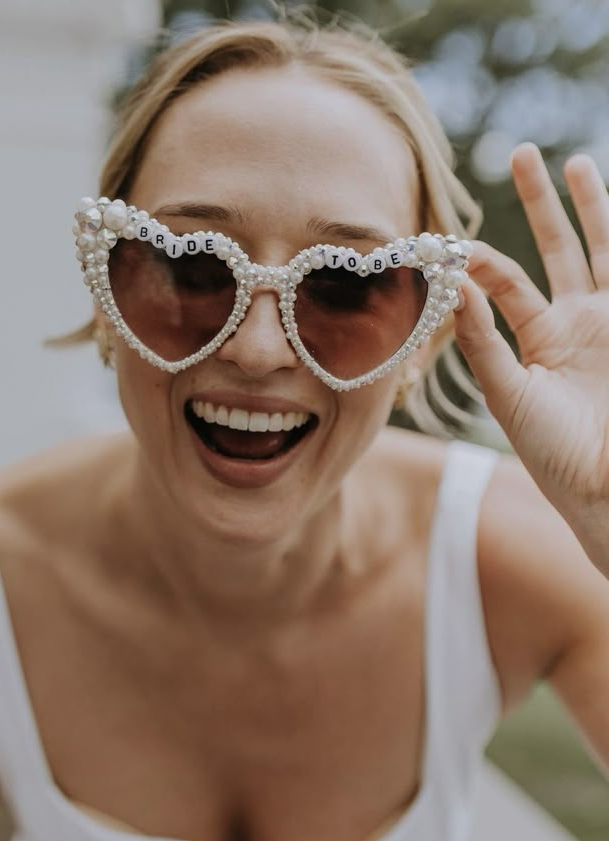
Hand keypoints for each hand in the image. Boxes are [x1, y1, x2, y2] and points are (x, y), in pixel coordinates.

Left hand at [453, 142, 608, 574]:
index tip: (448, 239)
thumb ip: (482, 342)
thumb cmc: (552, 452)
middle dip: (537, 204)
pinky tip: (602, 195)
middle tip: (519, 153)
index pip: (502, 283)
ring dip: (583, 206)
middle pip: (551, 249)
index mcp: (534, 339)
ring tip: (568, 161)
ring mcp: (607, 320)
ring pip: (594, 249)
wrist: (604, 485)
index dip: (479, 259)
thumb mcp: (508, 393)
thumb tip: (451, 288)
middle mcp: (571, 322)